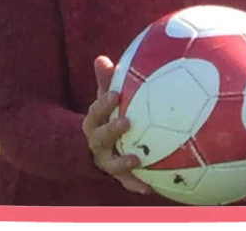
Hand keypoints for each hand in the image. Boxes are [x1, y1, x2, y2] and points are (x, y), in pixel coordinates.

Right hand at [81, 56, 153, 194]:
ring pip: (110, 164)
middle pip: (99, 138)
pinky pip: (126, 183)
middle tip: (127, 122)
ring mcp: (106, 160)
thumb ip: (106, 81)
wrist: (99, 147)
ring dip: (122, 162)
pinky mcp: (117, 176)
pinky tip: (150, 187)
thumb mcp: (106, 97)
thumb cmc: (109, 115)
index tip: (116, 94)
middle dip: (111, 130)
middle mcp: (96, 142)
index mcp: (94, 122)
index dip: (104, 103)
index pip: (95, 111)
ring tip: (137, 159)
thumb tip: (101, 58)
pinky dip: (137, 185)